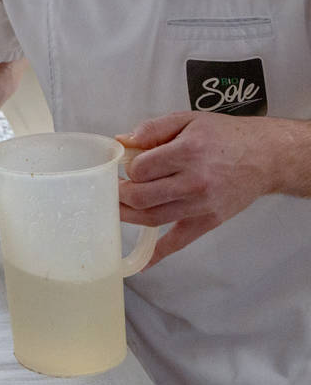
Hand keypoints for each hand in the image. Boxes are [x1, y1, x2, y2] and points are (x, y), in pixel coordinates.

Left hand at [117, 111, 279, 266]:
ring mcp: (201, 205)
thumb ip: (153, 129)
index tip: (128, 165)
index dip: (128, 167)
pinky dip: (158, 254)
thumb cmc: (225, 136)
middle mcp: (194, 181)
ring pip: (152, 218)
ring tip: (117, 208)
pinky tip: (142, 264)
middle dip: (121, 193)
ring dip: (128, 216)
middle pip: (141, 196)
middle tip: (116, 188)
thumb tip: (123, 141)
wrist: (266, 156)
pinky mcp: (209, 221)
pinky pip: (179, 242)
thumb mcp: (188, 120)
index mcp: (187, 152)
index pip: (140, 169)